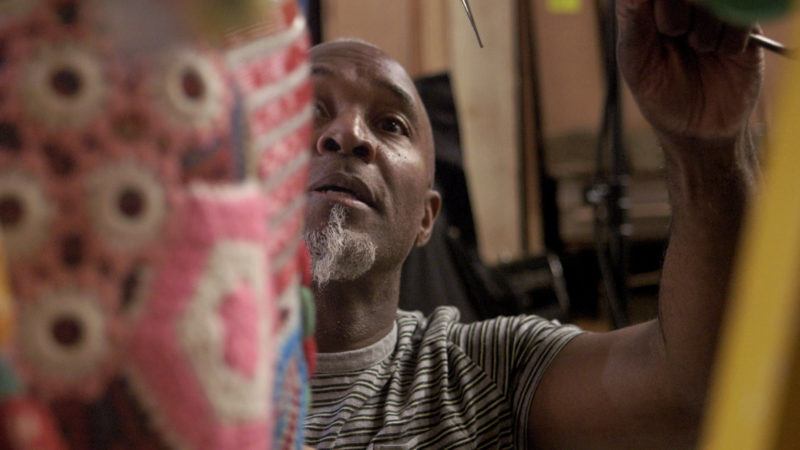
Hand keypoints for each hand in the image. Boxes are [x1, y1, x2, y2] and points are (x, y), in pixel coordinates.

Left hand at [617, 0, 763, 144]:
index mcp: (652, 8)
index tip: (662, 25)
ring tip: (700, 51)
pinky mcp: (747, 26)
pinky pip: (743, 17)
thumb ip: (633, 22)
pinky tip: (723, 54)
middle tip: (676, 34)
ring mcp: (717, 13)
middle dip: (677, 14)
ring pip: (716, 1)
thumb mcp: (636, 62)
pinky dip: (730, 39)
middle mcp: (686, 5)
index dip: (662, 4)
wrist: (700, 129)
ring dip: (705, 31)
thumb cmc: (660, 94)